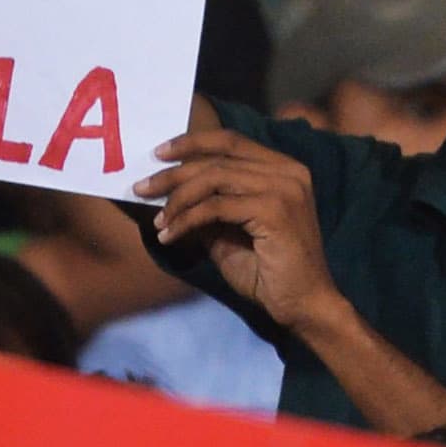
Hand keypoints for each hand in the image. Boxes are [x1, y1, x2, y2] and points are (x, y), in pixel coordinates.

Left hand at [134, 128, 341, 332]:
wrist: (304, 305)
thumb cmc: (269, 272)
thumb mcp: (229, 232)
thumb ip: (207, 206)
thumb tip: (167, 190)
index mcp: (283, 169)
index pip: (231, 141)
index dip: (192, 143)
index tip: (158, 153)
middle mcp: (288, 171)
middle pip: (217, 159)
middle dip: (173, 173)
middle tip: (141, 188)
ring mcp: (284, 188)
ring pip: (214, 179)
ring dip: (177, 199)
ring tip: (158, 221)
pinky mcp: (275, 210)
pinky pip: (216, 207)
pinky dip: (187, 219)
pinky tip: (170, 236)